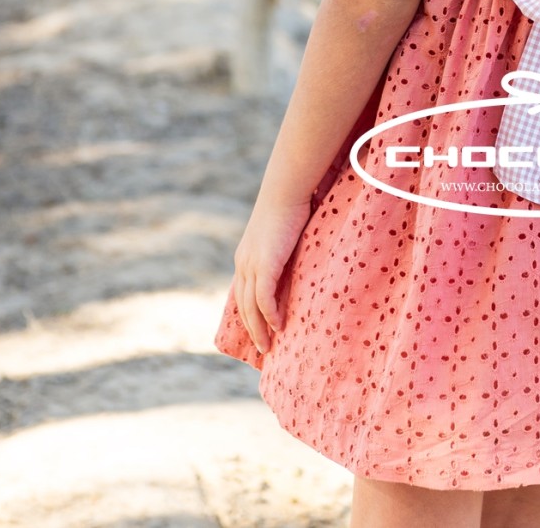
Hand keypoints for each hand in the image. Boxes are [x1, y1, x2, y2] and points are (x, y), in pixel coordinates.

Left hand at [232, 197, 312, 352]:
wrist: (285, 190)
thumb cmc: (290, 206)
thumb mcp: (282, 233)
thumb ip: (284, 250)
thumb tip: (297, 258)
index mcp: (245, 257)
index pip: (242, 293)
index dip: (249, 314)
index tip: (257, 331)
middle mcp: (243, 263)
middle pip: (243, 305)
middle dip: (251, 329)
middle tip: (263, 349)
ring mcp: (252, 265)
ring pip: (250, 307)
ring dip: (259, 329)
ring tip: (268, 347)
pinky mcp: (264, 265)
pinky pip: (264, 299)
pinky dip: (269, 315)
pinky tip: (278, 326)